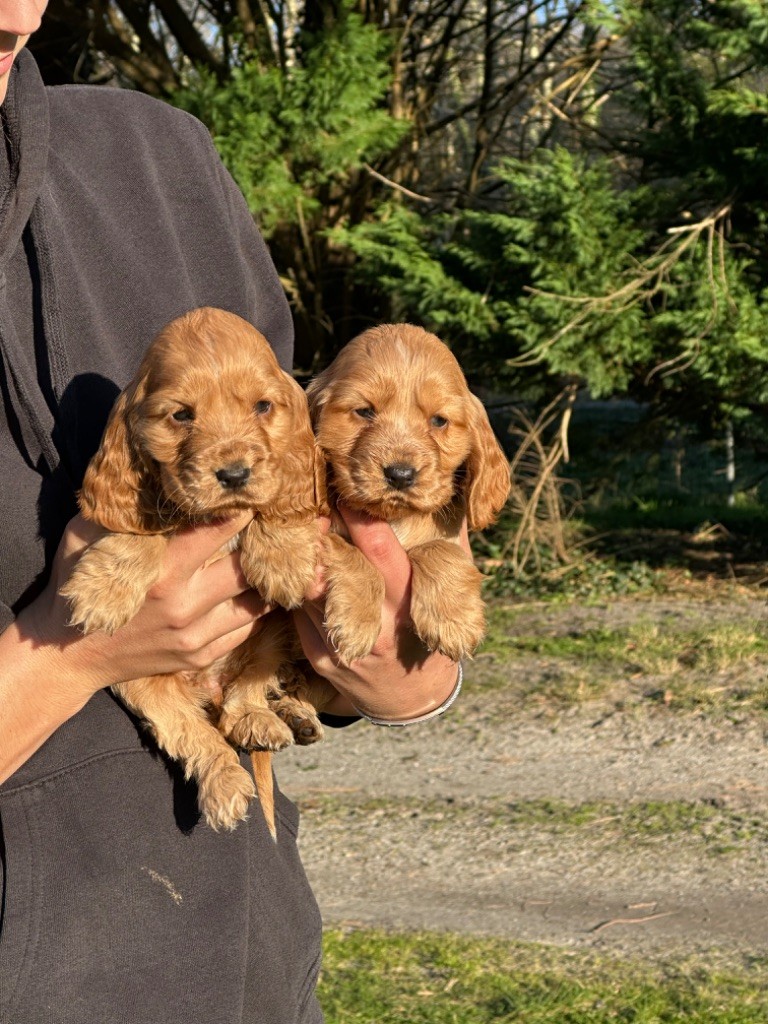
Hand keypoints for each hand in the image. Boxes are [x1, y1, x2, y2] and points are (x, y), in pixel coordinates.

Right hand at [0, 512, 271, 782]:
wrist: (66, 656)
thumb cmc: (76, 588)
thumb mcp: (83, 540)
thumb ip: (119, 513)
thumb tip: (147, 475)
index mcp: (161, 573)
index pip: (215, 533)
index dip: (238, 513)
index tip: (252, 498)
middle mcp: (183, 607)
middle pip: (245, 571)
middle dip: (260, 549)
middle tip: (271, 531)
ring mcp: (194, 637)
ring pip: (254, 604)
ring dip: (262, 581)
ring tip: (269, 561)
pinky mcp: (199, 657)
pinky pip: (244, 630)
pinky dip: (252, 610)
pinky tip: (251, 592)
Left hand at [293, 505, 462, 720]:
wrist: (411, 699)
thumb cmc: (434, 629)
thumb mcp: (454, 592)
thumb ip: (450, 543)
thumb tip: (452, 488)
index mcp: (409, 603)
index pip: (383, 555)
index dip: (363, 522)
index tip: (346, 493)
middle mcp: (376, 625)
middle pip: (339, 571)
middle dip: (321, 537)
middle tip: (309, 506)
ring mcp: (343, 644)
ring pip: (311, 591)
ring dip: (302, 561)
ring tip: (295, 532)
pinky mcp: (319, 657)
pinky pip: (299, 614)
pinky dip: (298, 590)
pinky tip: (297, 572)